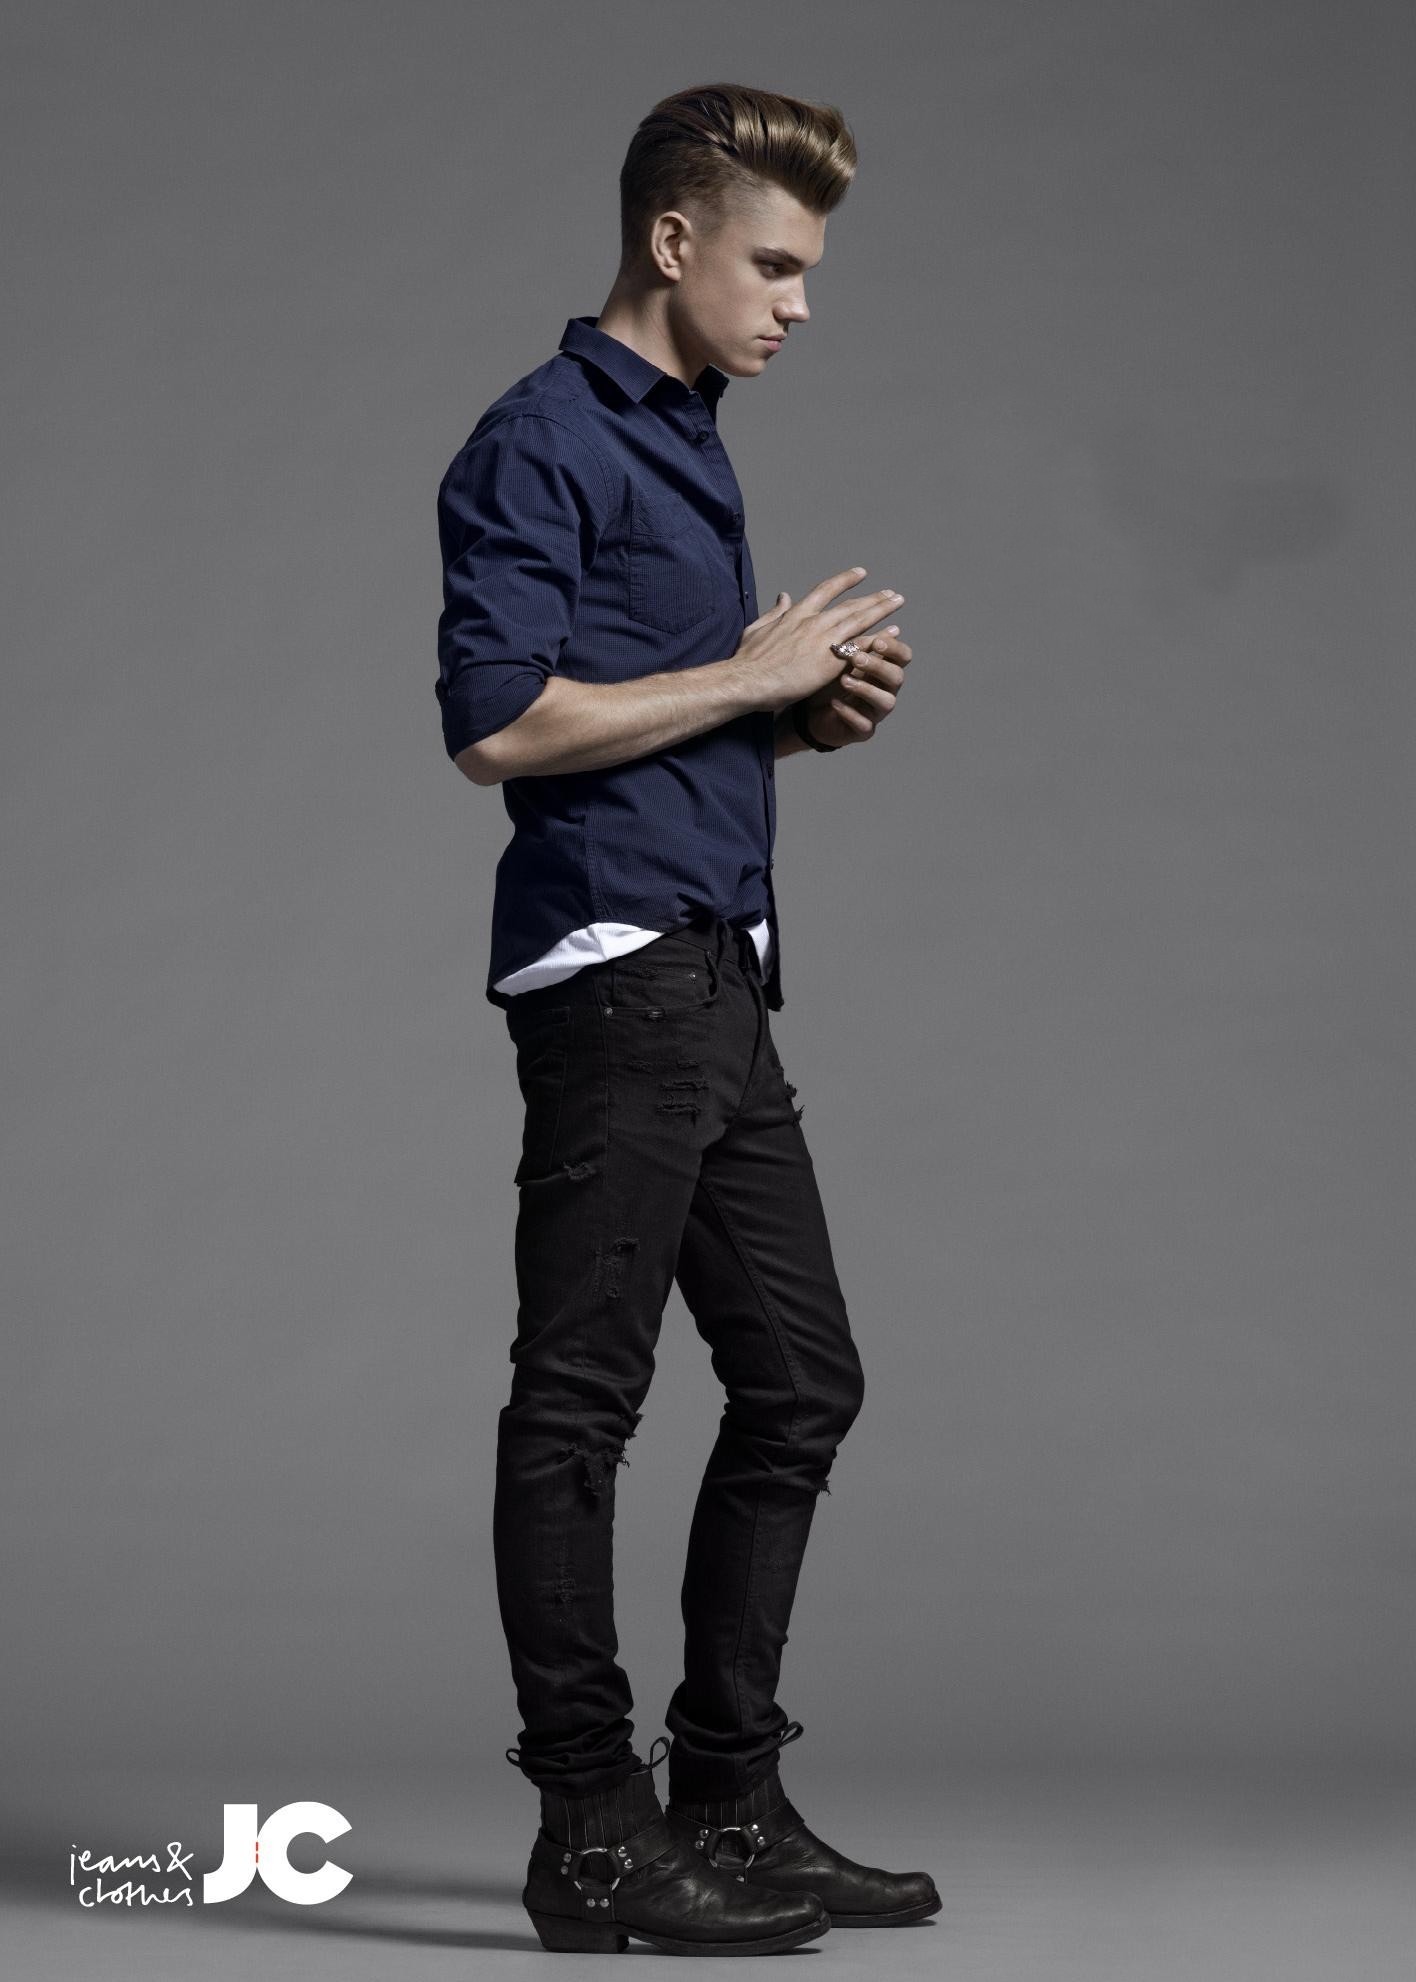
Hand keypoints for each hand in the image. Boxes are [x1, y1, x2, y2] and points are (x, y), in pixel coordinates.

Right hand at [733, 567, 904, 711]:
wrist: (748, 679)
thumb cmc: (747, 660)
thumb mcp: (758, 628)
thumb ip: (774, 612)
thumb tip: (783, 596)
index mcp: (796, 614)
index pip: (826, 590)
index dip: (845, 580)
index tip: (861, 573)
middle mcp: (814, 622)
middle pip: (851, 605)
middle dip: (873, 597)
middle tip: (890, 593)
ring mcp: (824, 641)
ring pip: (860, 620)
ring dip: (882, 610)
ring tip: (897, 603)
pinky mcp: (831, 662)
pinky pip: (861, 647)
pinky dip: (878, 639)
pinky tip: (892, 635)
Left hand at [787, 600, 911, 749]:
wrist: (810, 712)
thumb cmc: (829, 678)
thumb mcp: (839, 654)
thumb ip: (855, 635)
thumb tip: (869, 605)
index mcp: (883, 667)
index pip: (902, 655)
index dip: (894, 647)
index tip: (878, 639)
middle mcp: (885, 688)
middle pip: (897, 676)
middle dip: (879, 665)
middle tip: (857, 657)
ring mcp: (875, 711)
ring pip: (886, 702)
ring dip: (866, 689)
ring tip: (844, 679)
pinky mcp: (862, 731)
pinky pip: (863, 725)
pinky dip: (850, 713)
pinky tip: (835, 703)